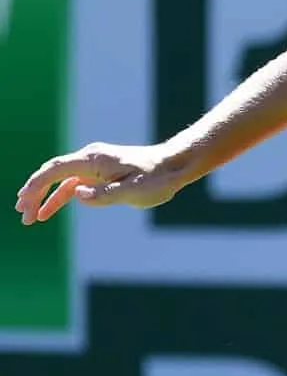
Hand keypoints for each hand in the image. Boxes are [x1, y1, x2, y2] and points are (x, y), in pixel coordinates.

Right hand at [14, 142, 187, 224]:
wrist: (175, 165)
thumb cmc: (157, 178)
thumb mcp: (133, 191)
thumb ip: (104, 194)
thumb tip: (75, 194)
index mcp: (94, 159)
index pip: (55, 170)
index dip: (35, 186)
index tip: (23, 202)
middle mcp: (90, 158)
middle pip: (52, 173)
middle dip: (34, 192)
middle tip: (22, 213)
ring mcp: (94, 164)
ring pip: (60, 180)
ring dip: (44, 197)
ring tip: (29, 217)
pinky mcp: (100, 172)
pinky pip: (72, 183)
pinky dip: (59, 196)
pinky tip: (48, 211)